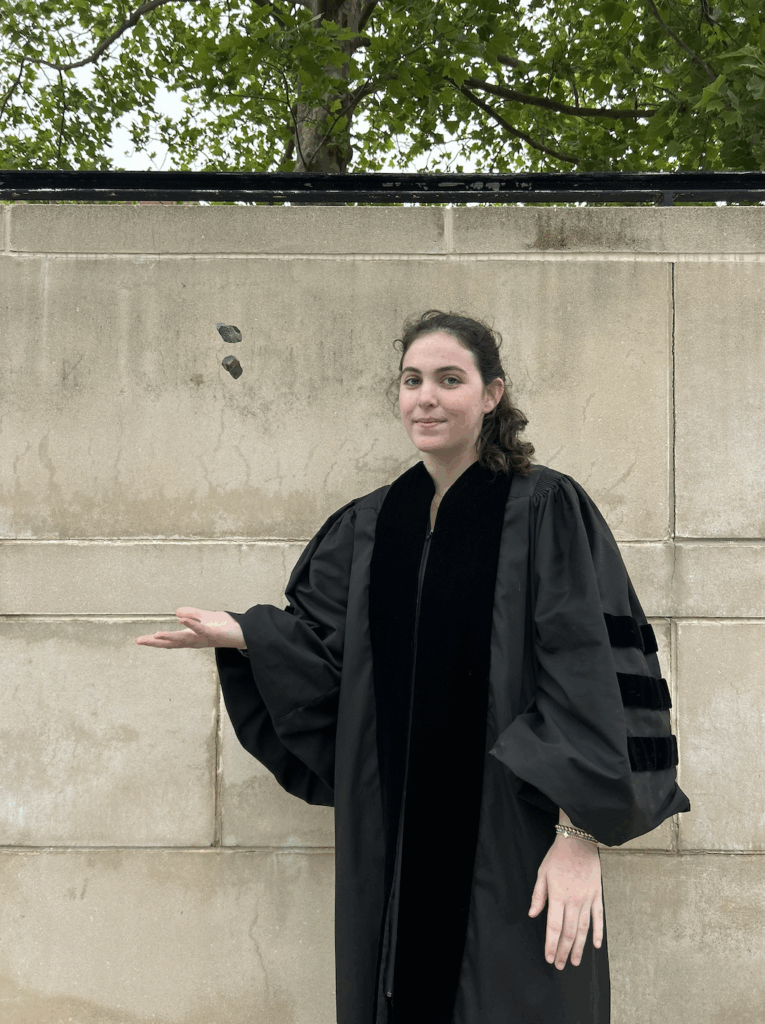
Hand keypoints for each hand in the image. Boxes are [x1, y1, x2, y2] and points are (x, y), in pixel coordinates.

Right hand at [134, 608, 244, 649]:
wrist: (245, 631)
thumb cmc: (225, 626)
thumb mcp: (205, 618)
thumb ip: (192, 615)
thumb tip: (177, 613)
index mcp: (191, 638)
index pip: (170, 640)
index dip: (155, 641)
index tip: (139, 640)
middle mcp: (195, 641)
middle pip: (173, 643)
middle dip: (156, 642)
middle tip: (140, 641)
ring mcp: (204, 638)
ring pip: (184, 639)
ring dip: (170, 636)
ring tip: (156, 634)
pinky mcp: (214, 633)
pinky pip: (200, 629)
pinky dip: (191, 624)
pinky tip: (181, 619)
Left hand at [528, 834, 602, 969]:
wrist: (579, 841)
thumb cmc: (558, 856)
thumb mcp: (542, 873)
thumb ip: (538, 895)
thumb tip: (533, 914)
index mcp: (557, 897)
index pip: (554, 927)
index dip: (551, 944)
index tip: (548, 957)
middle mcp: (573, 901)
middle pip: (569, 932)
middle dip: (563, 951)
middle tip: (560, 965)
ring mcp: (587, 899)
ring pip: (583, 929)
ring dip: (579, 947)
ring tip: (575, 962)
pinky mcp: (597, 895)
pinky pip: (598, 917)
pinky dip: (598, 932)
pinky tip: (596, 945)